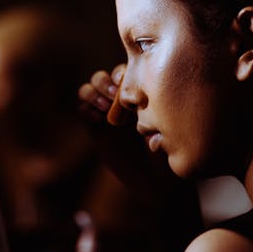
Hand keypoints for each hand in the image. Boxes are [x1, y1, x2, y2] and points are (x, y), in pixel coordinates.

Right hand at [77, 64, 175, 203]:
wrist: (156, 180)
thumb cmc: (169, 153)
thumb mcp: (168, 133)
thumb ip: (156, 120)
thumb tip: (148, 121)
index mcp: (140, 93)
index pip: (126, 71)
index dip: (123, 73)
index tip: (126, 84)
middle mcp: (120, 99)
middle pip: (105, 77)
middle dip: (106, 81)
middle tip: (114, 94)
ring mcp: (105, 112)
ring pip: (90, 88)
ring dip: (95, 92)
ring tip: (104, 106)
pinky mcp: (94, 127)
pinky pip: (82, 109)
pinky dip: (86, 109)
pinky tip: (97, 120)